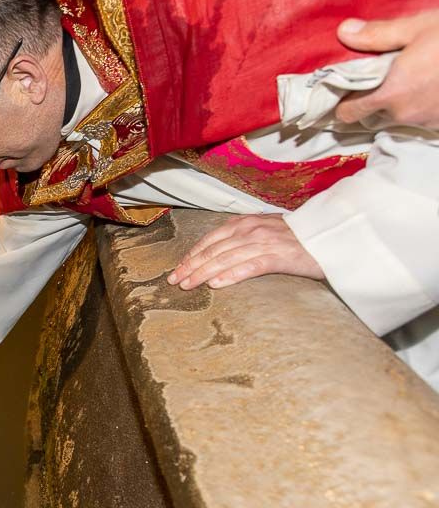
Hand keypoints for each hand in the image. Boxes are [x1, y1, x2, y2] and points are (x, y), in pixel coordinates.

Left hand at [167, 215, 323, 290]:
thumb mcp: (267, 231)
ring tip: (187, 285)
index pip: (211, 240)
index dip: (192, 254)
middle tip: (174, 281)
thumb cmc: (299, 238)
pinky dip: (231, 275)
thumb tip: (220, 254)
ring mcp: (265, 242)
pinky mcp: (280, 257)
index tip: (177, 268)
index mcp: (246, 223)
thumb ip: (244, 238)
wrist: (334, 236)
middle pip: (213, 250)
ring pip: (226, 259)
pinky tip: (216, 284)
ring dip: (203, 272)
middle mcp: (252, 230)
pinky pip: (250, 267)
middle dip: (191, 266)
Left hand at [336, 9, 438, 127]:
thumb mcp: (418, 27)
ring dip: (398, 104)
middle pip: (372, 116)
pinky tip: (430, 86)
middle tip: (378, 79)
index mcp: (390, 94)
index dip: (343, 103)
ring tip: (409, 79)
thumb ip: (378, 35)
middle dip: (370, 101)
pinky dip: (421, 106)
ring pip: (398, 118)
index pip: (349, 112)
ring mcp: (427, 121)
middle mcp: (405, 114)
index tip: (343, 91)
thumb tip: (344, 32)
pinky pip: (422, 119)